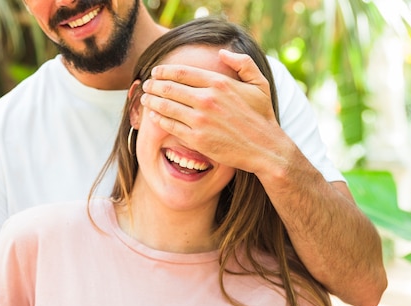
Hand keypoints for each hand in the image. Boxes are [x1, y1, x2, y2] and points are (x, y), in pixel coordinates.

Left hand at [140, 49, 283, 173]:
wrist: (264, 148)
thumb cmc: (262, 116)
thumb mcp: (259, 83)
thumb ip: (242, 63)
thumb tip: (222, 53)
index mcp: (219, 83)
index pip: (183, 73)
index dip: (165, 71)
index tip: (156, 72)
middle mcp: (207, 100)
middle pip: (170, 88)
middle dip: (154, 85)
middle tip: (146, 85)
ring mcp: (201, 120)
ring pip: (167, 107)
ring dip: (152, 101)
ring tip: (145, 99)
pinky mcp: (197, 140)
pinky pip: (171, 127)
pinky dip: (159, 120)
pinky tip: (153, 116)